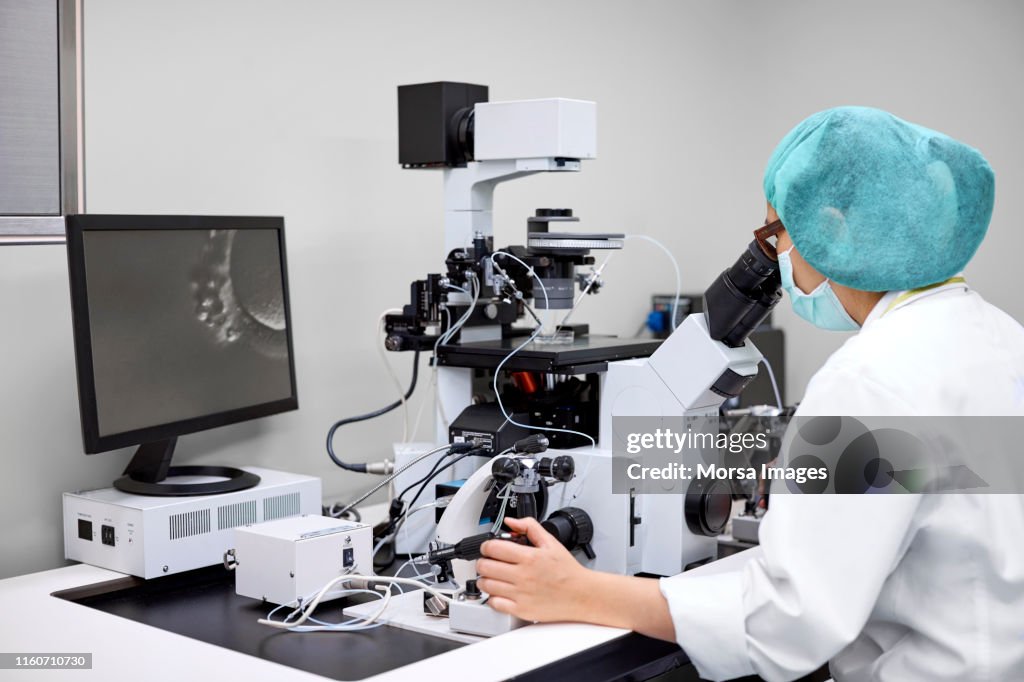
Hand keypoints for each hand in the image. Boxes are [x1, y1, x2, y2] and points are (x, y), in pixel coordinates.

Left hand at [476, 516, 590, 622]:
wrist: (582, 595)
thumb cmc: (567, 571)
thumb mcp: (551, 542)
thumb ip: (530, 527)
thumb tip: (511, 521)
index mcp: (529, 557)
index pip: (493, 548)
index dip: (486, 546)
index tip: (488, 548)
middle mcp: (523, 576)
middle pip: (485, 567)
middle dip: (483, 562)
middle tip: (487, 562)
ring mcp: (521, 594)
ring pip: (487, 585)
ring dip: (485, 580)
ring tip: (492, 577)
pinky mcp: (521, 610)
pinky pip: (494, 604)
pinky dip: (492, 598)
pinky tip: (499, 592)